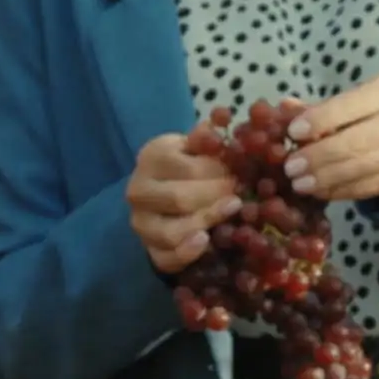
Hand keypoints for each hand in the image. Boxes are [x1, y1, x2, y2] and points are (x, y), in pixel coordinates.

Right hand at [129, 114, 240, 274]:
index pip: (185, 168)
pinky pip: (164, 259)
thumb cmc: (188, 165)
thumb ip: (207, 137)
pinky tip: (205, 242)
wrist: (164, 191)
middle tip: (240, 197)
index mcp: (151, 157)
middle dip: (214, 198)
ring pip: (170, 232)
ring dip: (204, 223)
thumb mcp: (195, 145)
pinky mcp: (148, 250)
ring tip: (229, 213)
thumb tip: (223, 119)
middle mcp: (139, 190)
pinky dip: (186, 254)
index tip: (239, 175)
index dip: (216, 173)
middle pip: (179, 199)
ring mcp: (141, 223)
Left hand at [285, 75, 378, 202]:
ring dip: (329, 178)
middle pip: (360, 140)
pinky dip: (344, 191)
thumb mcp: (360, 99)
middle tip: (290, 168)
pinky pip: (374, 187)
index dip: (321, 120)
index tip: (292, 134)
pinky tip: (322, 192)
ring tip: (300, 184)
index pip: (352, 104)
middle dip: (321, 156)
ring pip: (368, 167)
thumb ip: (323, 108)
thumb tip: (284, 109)